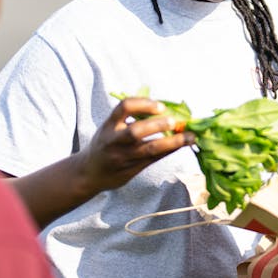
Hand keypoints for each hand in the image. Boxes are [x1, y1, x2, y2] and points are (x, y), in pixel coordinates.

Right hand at [77, 97, 194, 193]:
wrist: (88, 173)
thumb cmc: (105, 144)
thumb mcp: (109, 127)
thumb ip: (129, 118)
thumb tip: (162, 107)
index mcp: (109, 125)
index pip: (124, 108)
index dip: (144, 104)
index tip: (160, 106)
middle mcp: (114, 141)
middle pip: (135, 131)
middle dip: (157, 125)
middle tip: (174, 121)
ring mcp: (123, 157)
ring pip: (149, 149)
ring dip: (172, 142)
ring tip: (189, 137)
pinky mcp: (131, 170)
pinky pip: (154, 159)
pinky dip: (169, 151)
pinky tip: (182, 145)